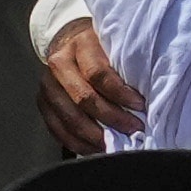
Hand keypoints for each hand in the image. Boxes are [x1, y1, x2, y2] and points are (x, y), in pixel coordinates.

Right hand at [40, 15, 141, 143]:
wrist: (69, 43)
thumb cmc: (100, 48)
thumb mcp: (114, 45)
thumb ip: (124, 66)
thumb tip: (147, 98)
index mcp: (79, 45)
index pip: (97, 73)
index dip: (120, 93)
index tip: (139, 105)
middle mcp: (58, 64)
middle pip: (83, 98)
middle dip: (112, 118)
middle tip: (133, 129)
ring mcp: (47, 86)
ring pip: (69, 118)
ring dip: (95, 135)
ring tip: (116, 143)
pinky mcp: (42, 103)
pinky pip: (58, 130)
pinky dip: (79, 143)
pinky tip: (97, 147)